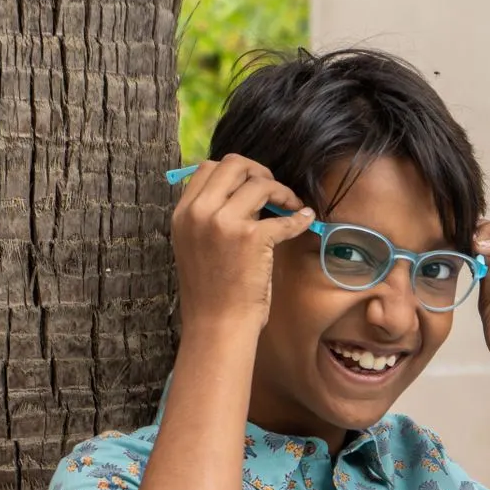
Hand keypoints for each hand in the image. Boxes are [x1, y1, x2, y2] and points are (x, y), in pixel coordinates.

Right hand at [171, 154, 314, 330]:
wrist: (217, 325)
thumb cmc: (211, 292)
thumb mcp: (195, 246)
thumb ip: (208, 217)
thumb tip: (242, 193)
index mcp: (183, 214)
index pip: (208, 168)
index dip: (235, 171)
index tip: (251, 184)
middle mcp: (200, 213)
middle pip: (233, 164)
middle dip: (259, 171)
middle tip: (274, 189)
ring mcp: (224, 223)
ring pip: (260, 183)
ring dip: (282, 191)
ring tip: (291, 206)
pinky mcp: (251, 238)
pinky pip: (285, 217)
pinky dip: (299, 218)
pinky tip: (305, 221)